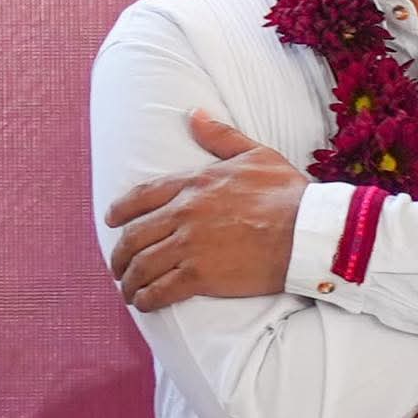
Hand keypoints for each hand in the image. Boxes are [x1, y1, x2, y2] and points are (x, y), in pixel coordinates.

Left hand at [106, 112, 308, 311]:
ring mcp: (189, 246)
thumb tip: (194, 114)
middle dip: (119, 253)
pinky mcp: (200, 276)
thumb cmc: (286, 192)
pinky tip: (144, 303)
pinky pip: (160, 290)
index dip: (120, 210)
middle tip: (118, 265)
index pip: (141, 196)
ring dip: (129, 280)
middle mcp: (184, 214)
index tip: (111, 221)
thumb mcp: (255, 153)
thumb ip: (220, 136)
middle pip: (134, 235)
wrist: (306, 230)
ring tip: (128, 290)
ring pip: (142, 265)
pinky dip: (146, 298)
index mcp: (194, 183)